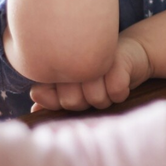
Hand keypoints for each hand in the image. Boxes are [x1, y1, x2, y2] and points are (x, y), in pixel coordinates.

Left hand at [29, 36, 152, 111]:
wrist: (132, 54)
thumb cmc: (99, 75)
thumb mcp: (75, 89)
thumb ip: (52, 98)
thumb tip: (34, 110)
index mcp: (57, 64)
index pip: (46, 96)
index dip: (61, 101)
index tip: (75, 90)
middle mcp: (71, 57)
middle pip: (71, 101)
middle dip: (86, 102)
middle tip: (95, 87)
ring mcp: (95, 57)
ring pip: (95, 98)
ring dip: (105, 97)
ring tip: (107, 83)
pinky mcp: (118, 59)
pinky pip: (115, 91)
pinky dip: (120, 93)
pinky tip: (121, 81)